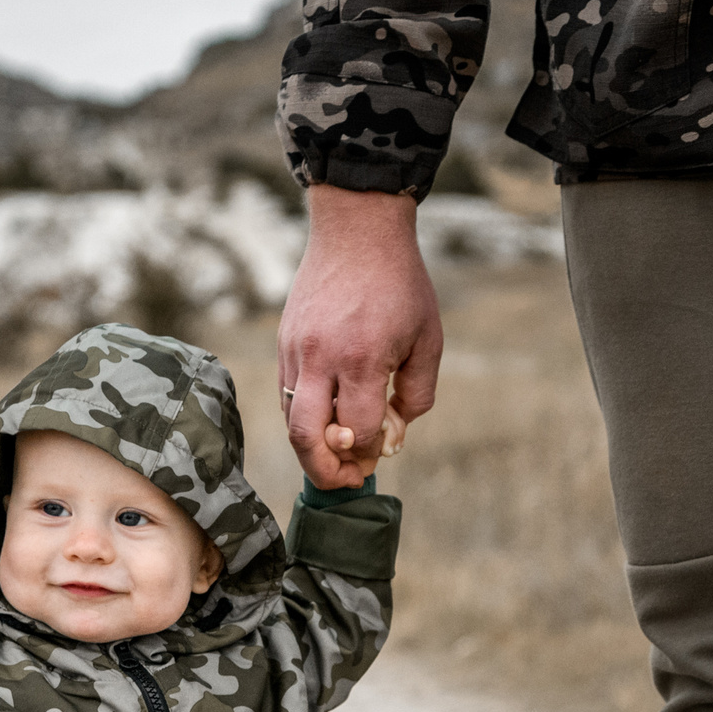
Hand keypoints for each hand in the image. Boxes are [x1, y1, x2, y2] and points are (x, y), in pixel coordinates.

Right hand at [279, 186, 441, 489]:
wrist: (357, 229)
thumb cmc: (400, 284)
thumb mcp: (428, 339)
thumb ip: (417, 393)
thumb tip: (395, 432)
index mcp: (362, 360)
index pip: (358, 432)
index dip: (369, 454)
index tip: (378, 457)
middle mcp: (322, 359)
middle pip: (308, 439)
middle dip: (325, 473)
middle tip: (345, 481)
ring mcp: (296, 351)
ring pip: (291, 421)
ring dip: (311, 450)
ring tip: (335, 457)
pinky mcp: (284, 343)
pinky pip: (287, 395)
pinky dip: (304, 418)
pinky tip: (326, 420)